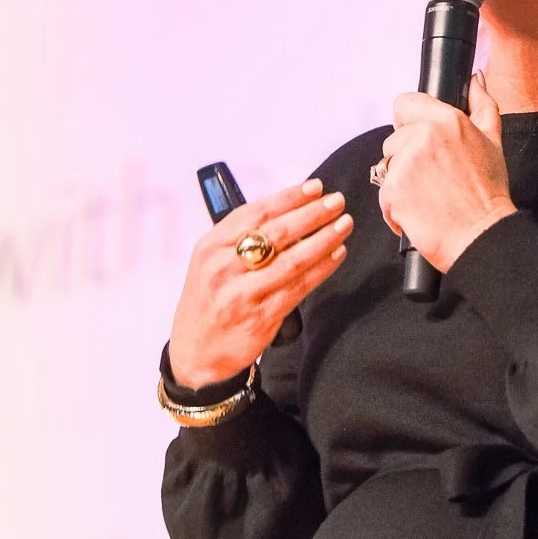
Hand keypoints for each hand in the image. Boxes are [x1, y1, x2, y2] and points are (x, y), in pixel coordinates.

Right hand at [168, 181, 352, 387]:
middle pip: (275, 233)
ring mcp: (241, 294)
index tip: (315, 187)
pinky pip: (297, 288)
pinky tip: (336, 255)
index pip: (255, 213)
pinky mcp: (259, 317)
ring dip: (322, 240)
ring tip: (344, 225)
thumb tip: (292, 213)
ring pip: (290, 260)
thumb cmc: (208, 299)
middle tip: (337, 202)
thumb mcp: (211, 262)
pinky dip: (320, 269)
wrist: (194, 350)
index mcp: (211, 246)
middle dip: (311, 214)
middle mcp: (223, 267)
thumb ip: (242, 238)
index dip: (288, 198)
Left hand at [377, 72, 516, 271]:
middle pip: (393, 139)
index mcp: (447, 120)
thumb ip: (482, 104)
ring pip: (386, 166)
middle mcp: (424, 136)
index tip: (419, 139)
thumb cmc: (488, 195)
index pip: (404, 103)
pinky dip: (396, 207)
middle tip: (433, 178)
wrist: (481, 237)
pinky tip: (419, 212)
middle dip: (406, 158)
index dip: (408, 122)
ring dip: (400, 183)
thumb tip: (476, 79)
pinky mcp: (393, 190)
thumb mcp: (493, 141)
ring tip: (428, 197)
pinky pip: (383, 193)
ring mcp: (406, 163)